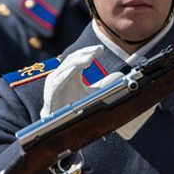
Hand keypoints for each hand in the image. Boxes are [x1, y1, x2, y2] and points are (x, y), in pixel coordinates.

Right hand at [40, 46, 154, 139]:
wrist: (58, 123)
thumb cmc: (73, 107)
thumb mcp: (93, 95)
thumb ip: (104, 87)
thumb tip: (121, 81)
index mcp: (71, 73)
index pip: (80, 57)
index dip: (90, 52)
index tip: (101, 50)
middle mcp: (62, 74)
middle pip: (73, 58)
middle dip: (86, 53)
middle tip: (98, 50)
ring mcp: (55, 81)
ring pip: (66, 67)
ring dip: (78, 61)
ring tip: (89, 58)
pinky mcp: (51, 91)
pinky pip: (58, 80)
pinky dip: (66, 74)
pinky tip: (75, 69)